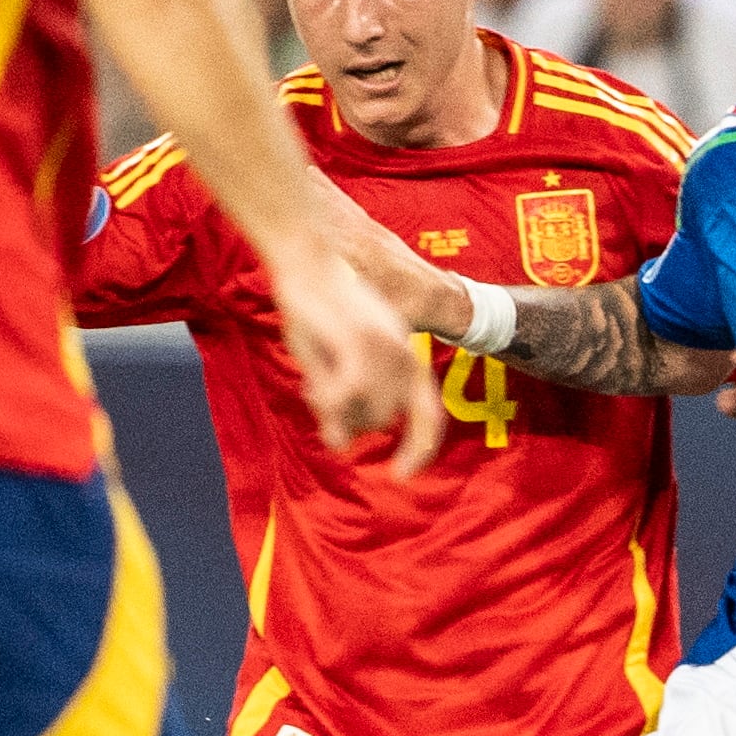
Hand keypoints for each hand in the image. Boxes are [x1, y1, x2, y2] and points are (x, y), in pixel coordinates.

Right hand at [268, 238, 442, 473]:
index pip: (429, 417)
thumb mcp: (331, 364)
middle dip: (348, 419)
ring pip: (365, 411)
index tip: (401, 475)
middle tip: (316, 393)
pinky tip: (313, 387)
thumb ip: (342, 402)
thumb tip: (340, 444)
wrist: (307, 259)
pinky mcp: (359, 343)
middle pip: (382, 420)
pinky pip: (350, 395)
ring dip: (333, 408)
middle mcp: (405, 355)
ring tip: (312, 381)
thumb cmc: (317, 311)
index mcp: (407, 358)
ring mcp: (385, 349)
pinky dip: (331, 400)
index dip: (419, 450)